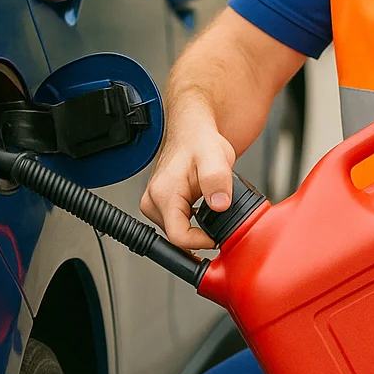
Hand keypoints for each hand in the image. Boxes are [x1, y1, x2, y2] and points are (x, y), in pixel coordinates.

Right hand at [140, 112, 235, 250]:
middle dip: (201, 233)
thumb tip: (220, 205)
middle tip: (218, 215)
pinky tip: (203, 208)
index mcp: (163, 194)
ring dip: (197, 227)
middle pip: (178, 238)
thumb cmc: (200, 141)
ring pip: (179, 233)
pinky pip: (178, 225)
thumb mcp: (215, 157)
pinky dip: (193, 223)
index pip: (179, 237)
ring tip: (210, 206)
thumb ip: (216, 180)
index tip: (218, 235)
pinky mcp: (161, 205)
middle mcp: (153, 201)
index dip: (202, 242)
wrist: (193, 131)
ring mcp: (155, 204)